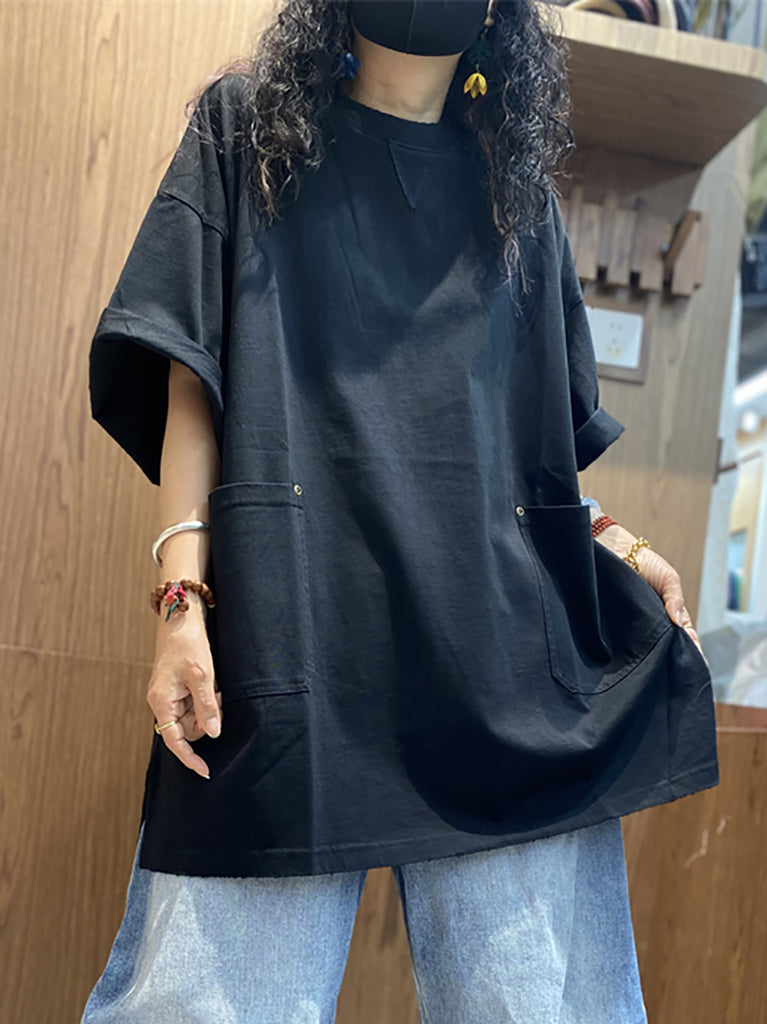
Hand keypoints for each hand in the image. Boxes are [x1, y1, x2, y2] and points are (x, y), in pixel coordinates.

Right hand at [146, 608, 222, 778]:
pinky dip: (207, 699)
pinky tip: (212, 684)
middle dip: (206, 719)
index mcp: (161, 702)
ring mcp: (169, 696)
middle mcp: (162, 702)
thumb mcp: (202, 675)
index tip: (206, 771)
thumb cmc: (188, 644)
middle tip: (218, 697)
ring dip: (208, 708)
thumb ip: (207, 706)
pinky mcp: (177, 689)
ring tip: (215, 687)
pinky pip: (194, 704)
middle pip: (187, 729)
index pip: (174, 741)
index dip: (190, 758)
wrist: (181, 619)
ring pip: (193, 717)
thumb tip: (213, 733)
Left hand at [595, 523, 708, 667]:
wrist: (618, 551)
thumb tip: (679, 623)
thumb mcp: (669, 579)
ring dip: (654, 659)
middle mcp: (656, 623)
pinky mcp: (618, 624)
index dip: (693, 651)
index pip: (686, 637)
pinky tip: (635, 662)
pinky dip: (631, 650)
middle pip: (668, 647)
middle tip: (680, 677)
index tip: (698, 665)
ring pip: (648, 647)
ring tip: (659, 673)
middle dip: (674, 661)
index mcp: (672, 614)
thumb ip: (675, 599)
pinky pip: (627, 640)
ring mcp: (638, 625)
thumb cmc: (647, 564)